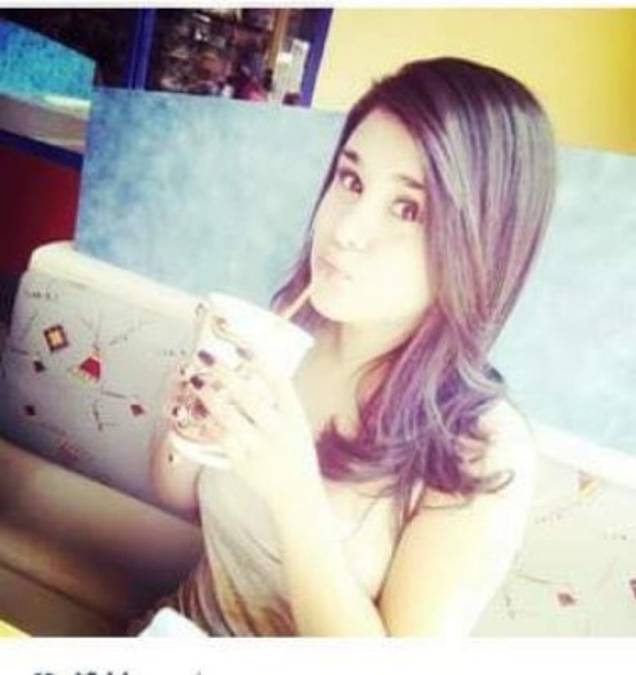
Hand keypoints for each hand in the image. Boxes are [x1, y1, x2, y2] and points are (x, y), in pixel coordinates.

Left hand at [175, 348, 322, 513]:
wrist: (296, 493)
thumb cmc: (296, 454)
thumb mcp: (297, 424)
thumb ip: (281, 402)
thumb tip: (257, 372)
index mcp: (295, 417)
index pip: (279, 384)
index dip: (260, 364)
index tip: (242, 348)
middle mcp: (278, 431)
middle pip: (249, 397)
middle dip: (226, 375)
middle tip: (208, 358)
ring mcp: (260, 448)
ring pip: (230, 418)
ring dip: (211, 398)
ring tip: (197, 382)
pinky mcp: (243, 463)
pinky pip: (222, 440)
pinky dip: (210, 424)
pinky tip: (201, 413)